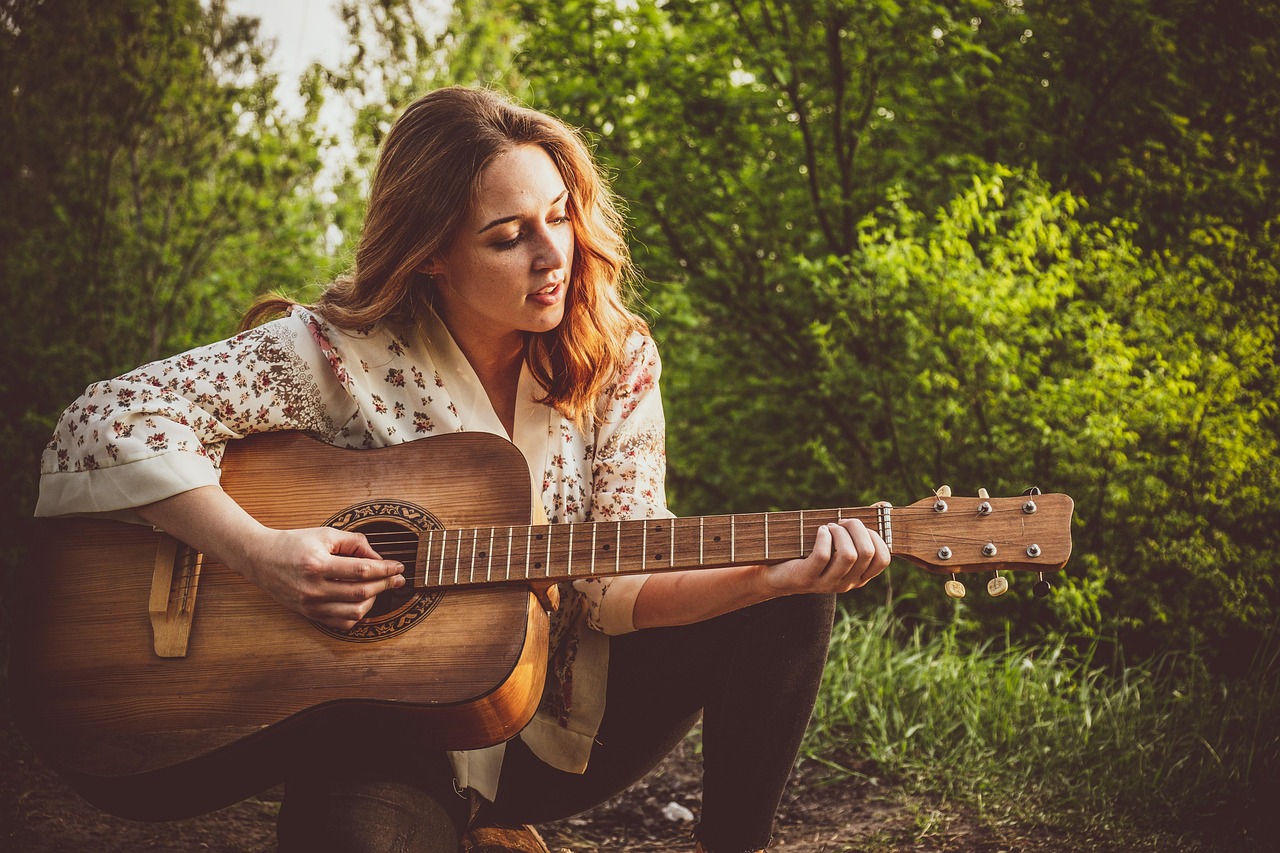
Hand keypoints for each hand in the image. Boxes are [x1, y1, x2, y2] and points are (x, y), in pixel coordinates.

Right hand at [231, 526, 405, 630]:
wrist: (260, 559)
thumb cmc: (293, 543)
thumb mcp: (325, 534)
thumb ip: (355, 542)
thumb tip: (379, 557)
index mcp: (317, 564)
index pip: (362, 570)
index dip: (385, 569)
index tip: (399, 566)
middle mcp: (313, 588)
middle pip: (361, 592)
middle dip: (385, 585)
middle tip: (398, 578)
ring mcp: (310, 605)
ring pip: (354, 612)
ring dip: (374, 600)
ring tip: (380, 588)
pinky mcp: (309, 614)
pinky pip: (341, 623)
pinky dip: (357, 615)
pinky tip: (363, 602)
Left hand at [761, 513, 889, 595]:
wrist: (777, 574)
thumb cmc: (811, 552)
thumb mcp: (838, 543)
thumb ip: (860, 528)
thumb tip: (884, 505)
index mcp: (858, 577)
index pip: (883, 559)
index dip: (876, 537)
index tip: (859, 527)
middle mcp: (846, 583)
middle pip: (867, 553)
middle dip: (856, 528)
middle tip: (841, 521)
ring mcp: (827, 584)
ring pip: (848, 555)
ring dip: (839, 533)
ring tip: (829, 527)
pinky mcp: (807, 578)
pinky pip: (823, 556)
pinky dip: (824, 537)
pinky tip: (820, 531)